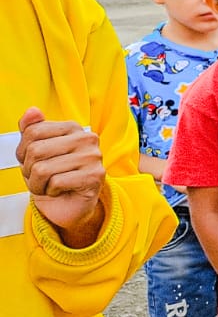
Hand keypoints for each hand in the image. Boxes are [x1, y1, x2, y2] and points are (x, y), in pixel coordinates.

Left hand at [17, 108, 107, 245]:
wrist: (67, 206)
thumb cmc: (52, 177)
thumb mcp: (35, 152)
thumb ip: (32, 130)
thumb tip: (32, 111)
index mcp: (73, 128)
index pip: (32, 132)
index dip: (23, 152)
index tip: (34, 162)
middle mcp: (87, 138)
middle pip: (36, 150)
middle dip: (30, 170)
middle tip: (41, 177)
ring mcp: (93, 157)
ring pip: (43, 169)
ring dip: (38, 184)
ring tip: (49, 185)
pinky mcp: (95, 176)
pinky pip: (55, 182)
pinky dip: (50, 191)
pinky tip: (60, 190)